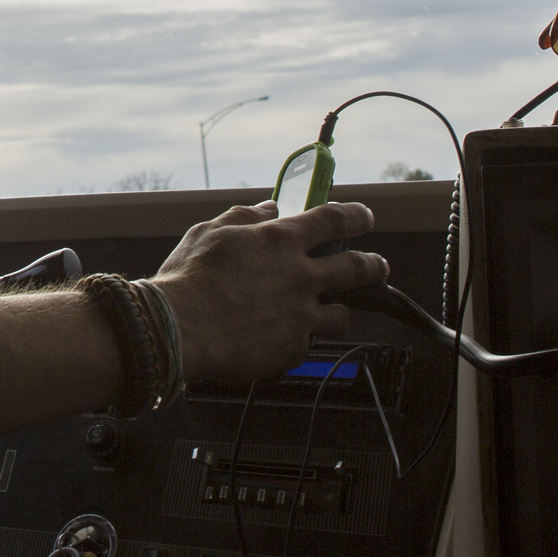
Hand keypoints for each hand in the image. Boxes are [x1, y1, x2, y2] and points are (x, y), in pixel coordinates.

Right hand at [148, 201, 389, 384]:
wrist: (179, 329)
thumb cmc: (188, 278)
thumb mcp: (210, 232)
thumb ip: (245, 216)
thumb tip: (268, 208)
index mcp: (281, 241)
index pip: (334, 220)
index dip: (355, 216)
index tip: (365, 217)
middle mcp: (300, 276)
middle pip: (357, 268)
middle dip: (374, 266)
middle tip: (378, 267)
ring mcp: (301, 314)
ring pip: (342, 314)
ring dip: (339, 311)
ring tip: (333, 313)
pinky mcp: (293, 348)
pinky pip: (308, 344)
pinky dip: (300, 339)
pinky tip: (284, 338)